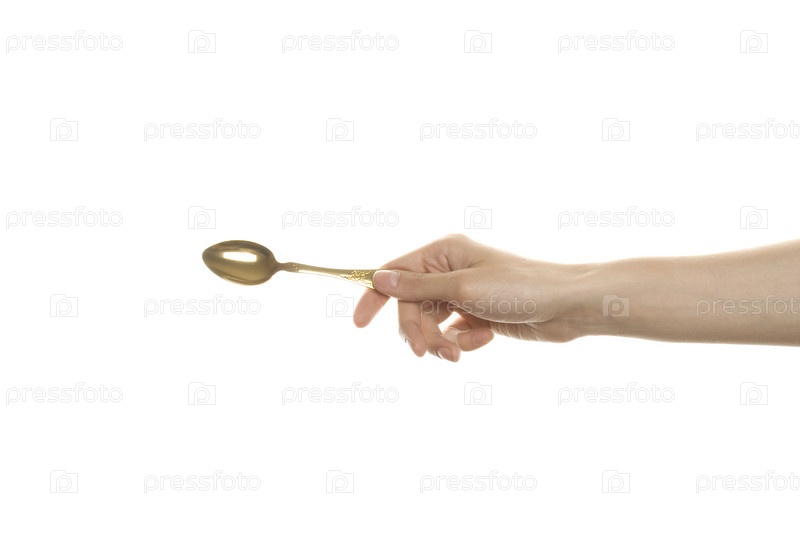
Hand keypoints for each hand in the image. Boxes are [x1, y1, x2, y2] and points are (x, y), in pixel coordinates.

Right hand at [354, 234, 587, 361]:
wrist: (566, 308)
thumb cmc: (519, 288)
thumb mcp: (463, 288)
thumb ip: (418, 288)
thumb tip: (379, 278)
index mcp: (442, 253)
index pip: (394, 273)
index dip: (374, 297)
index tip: (359, 325)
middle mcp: (448, 270)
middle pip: (411, 306)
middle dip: (418, 331)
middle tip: (427, 353)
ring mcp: (462, 293)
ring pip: (430, 324)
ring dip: (440, 341)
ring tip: (460, 353)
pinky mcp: (476, 314)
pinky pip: (452, 333)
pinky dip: (462, 341)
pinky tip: (484, 339)